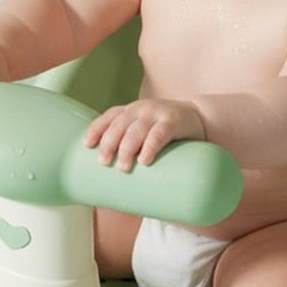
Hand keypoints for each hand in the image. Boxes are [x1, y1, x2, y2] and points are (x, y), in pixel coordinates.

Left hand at [83, 99, 205, 170]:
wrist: (200, 117)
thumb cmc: (166, 131)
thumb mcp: (145, 129)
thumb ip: (130, 141)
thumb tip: (112, 177)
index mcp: (130, 111)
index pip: (109, 117)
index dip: (96, 129)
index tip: (87, 145)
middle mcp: (141, 109)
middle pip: (119, 125)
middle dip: (109, 143)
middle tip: (104, 163)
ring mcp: (157, 114)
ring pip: (137, 130)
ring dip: (127, 148)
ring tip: (123, 167)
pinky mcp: (173, 122)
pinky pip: (159, 134)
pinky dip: (150, 146)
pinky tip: (145, 160)